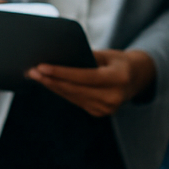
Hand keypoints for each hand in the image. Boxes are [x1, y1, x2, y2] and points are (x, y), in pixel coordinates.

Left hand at [29, 48, 155, 116]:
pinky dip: (62, 92)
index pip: (84, 76)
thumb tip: (58, 57)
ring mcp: (107, 108)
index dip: (61, 72)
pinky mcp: (100, 113)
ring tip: (36, 76)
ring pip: (72, 96)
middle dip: (50, 80)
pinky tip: (49, 84)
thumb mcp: (107, 54)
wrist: (137, 78)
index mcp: (118, 79)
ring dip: (52, 86)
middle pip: (75, 89)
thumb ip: (86, 57)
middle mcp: (114, 97)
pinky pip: (76, 101)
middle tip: (31, 71)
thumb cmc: (119, 61)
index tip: (42, 67)